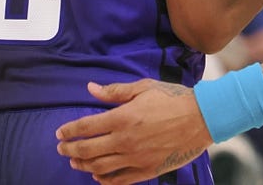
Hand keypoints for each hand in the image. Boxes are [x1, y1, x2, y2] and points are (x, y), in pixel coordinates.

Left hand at [56, 80, 209, 184]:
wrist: (202, 118)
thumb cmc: (174, 99)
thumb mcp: (144, 87)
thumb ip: (115, 91)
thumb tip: (91, 88)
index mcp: (123, 117)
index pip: (85, 127)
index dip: (69, 130)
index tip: (59, 133)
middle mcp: (125, 140)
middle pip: (87, 149)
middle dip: (69, 149)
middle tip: (61, 148)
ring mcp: (135, 158)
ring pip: (99, 167)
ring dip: (83, 165)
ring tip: (75, 161)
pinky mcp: (147, 170)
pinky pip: (119, 180)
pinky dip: (104, 180)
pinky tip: (97, 176)